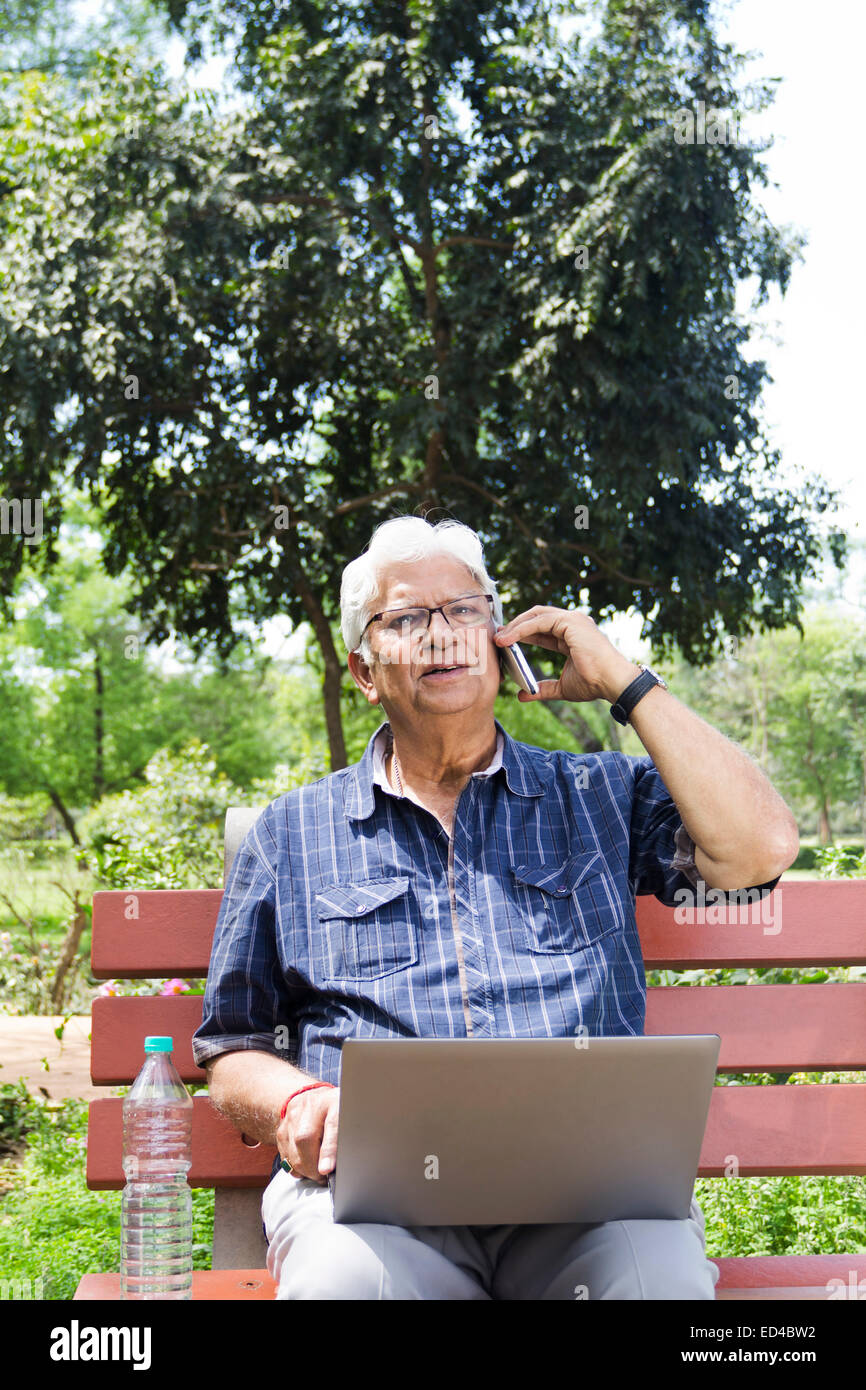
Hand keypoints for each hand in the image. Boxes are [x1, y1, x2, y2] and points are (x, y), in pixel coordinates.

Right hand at [276, 1086, 339, 1182]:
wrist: (314, 1098)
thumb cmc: (336, 1113)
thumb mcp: (348, 1118)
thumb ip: (346, 1136)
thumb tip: (342, 1163)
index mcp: (333, 1102)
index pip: (331, 1125)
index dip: (328, 1150)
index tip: (326, 1170)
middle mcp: (310, 1106)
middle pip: (304, 1140)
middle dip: (313, 1168)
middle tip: (324, 1178)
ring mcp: (293, 1116)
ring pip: (292, 1152)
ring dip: (304, 1170)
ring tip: (315, 1173)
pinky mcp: (282, 1129)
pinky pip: (284, 1156)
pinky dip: (294, 1167)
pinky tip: (305, 1165)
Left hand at [494, 606, 639, 703]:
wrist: (612, 683)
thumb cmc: (594, 683)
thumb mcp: (562, 687)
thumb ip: (542, 689)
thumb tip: (522, 695)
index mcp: (571, 634)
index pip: (541, 628)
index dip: (522, 632)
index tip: (504, 641)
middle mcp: (572, 622)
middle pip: (537, 616)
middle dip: (515, 625)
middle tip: (497, 636)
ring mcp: (572, 619)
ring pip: (536, 616)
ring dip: (515, 626)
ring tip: (499, 639)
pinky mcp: (570, 622)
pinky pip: (539, 622)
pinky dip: (522, 629)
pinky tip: (509, 639)